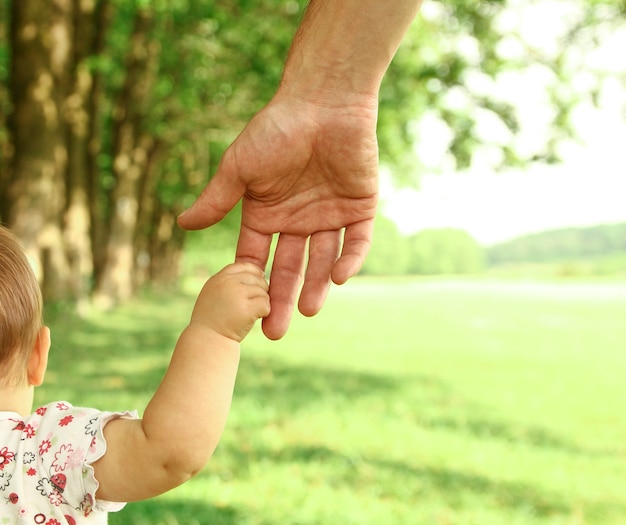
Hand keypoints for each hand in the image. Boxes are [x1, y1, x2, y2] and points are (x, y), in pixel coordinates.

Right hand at [178, 94, 378, 338]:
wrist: (323, 101)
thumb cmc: (276, 129)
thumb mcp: (240, 167)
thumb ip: (217, 198)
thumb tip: (182, 225)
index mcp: (267, 214)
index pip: (256, 257)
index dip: (251, 283)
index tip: (244, 313)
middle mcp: (297, 221)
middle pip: (288, 267)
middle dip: (281, 297)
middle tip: (274, 331)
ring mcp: (329, 216)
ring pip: (323, 260)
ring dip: (316, 285)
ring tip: (307, 311)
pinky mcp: (360, 207)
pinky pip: (357, 241)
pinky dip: (349, 259)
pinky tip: (338, 278)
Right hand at [191, 262, 269, 341]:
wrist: (206, 343)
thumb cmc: (210, 323)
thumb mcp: (213, 296)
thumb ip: (227, 284)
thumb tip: (252, 275)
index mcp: (219, 278)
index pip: (244, 266)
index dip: (255, 273)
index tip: (260, 281)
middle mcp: (227, 282)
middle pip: (258, 279)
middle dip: (261, 291)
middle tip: (253, 305)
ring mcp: (237, 294)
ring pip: (264, 292)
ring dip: (262, 304)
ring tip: (249, 316)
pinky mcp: (246, 308)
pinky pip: (266, 305)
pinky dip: (264, 313)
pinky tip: (254, 320)